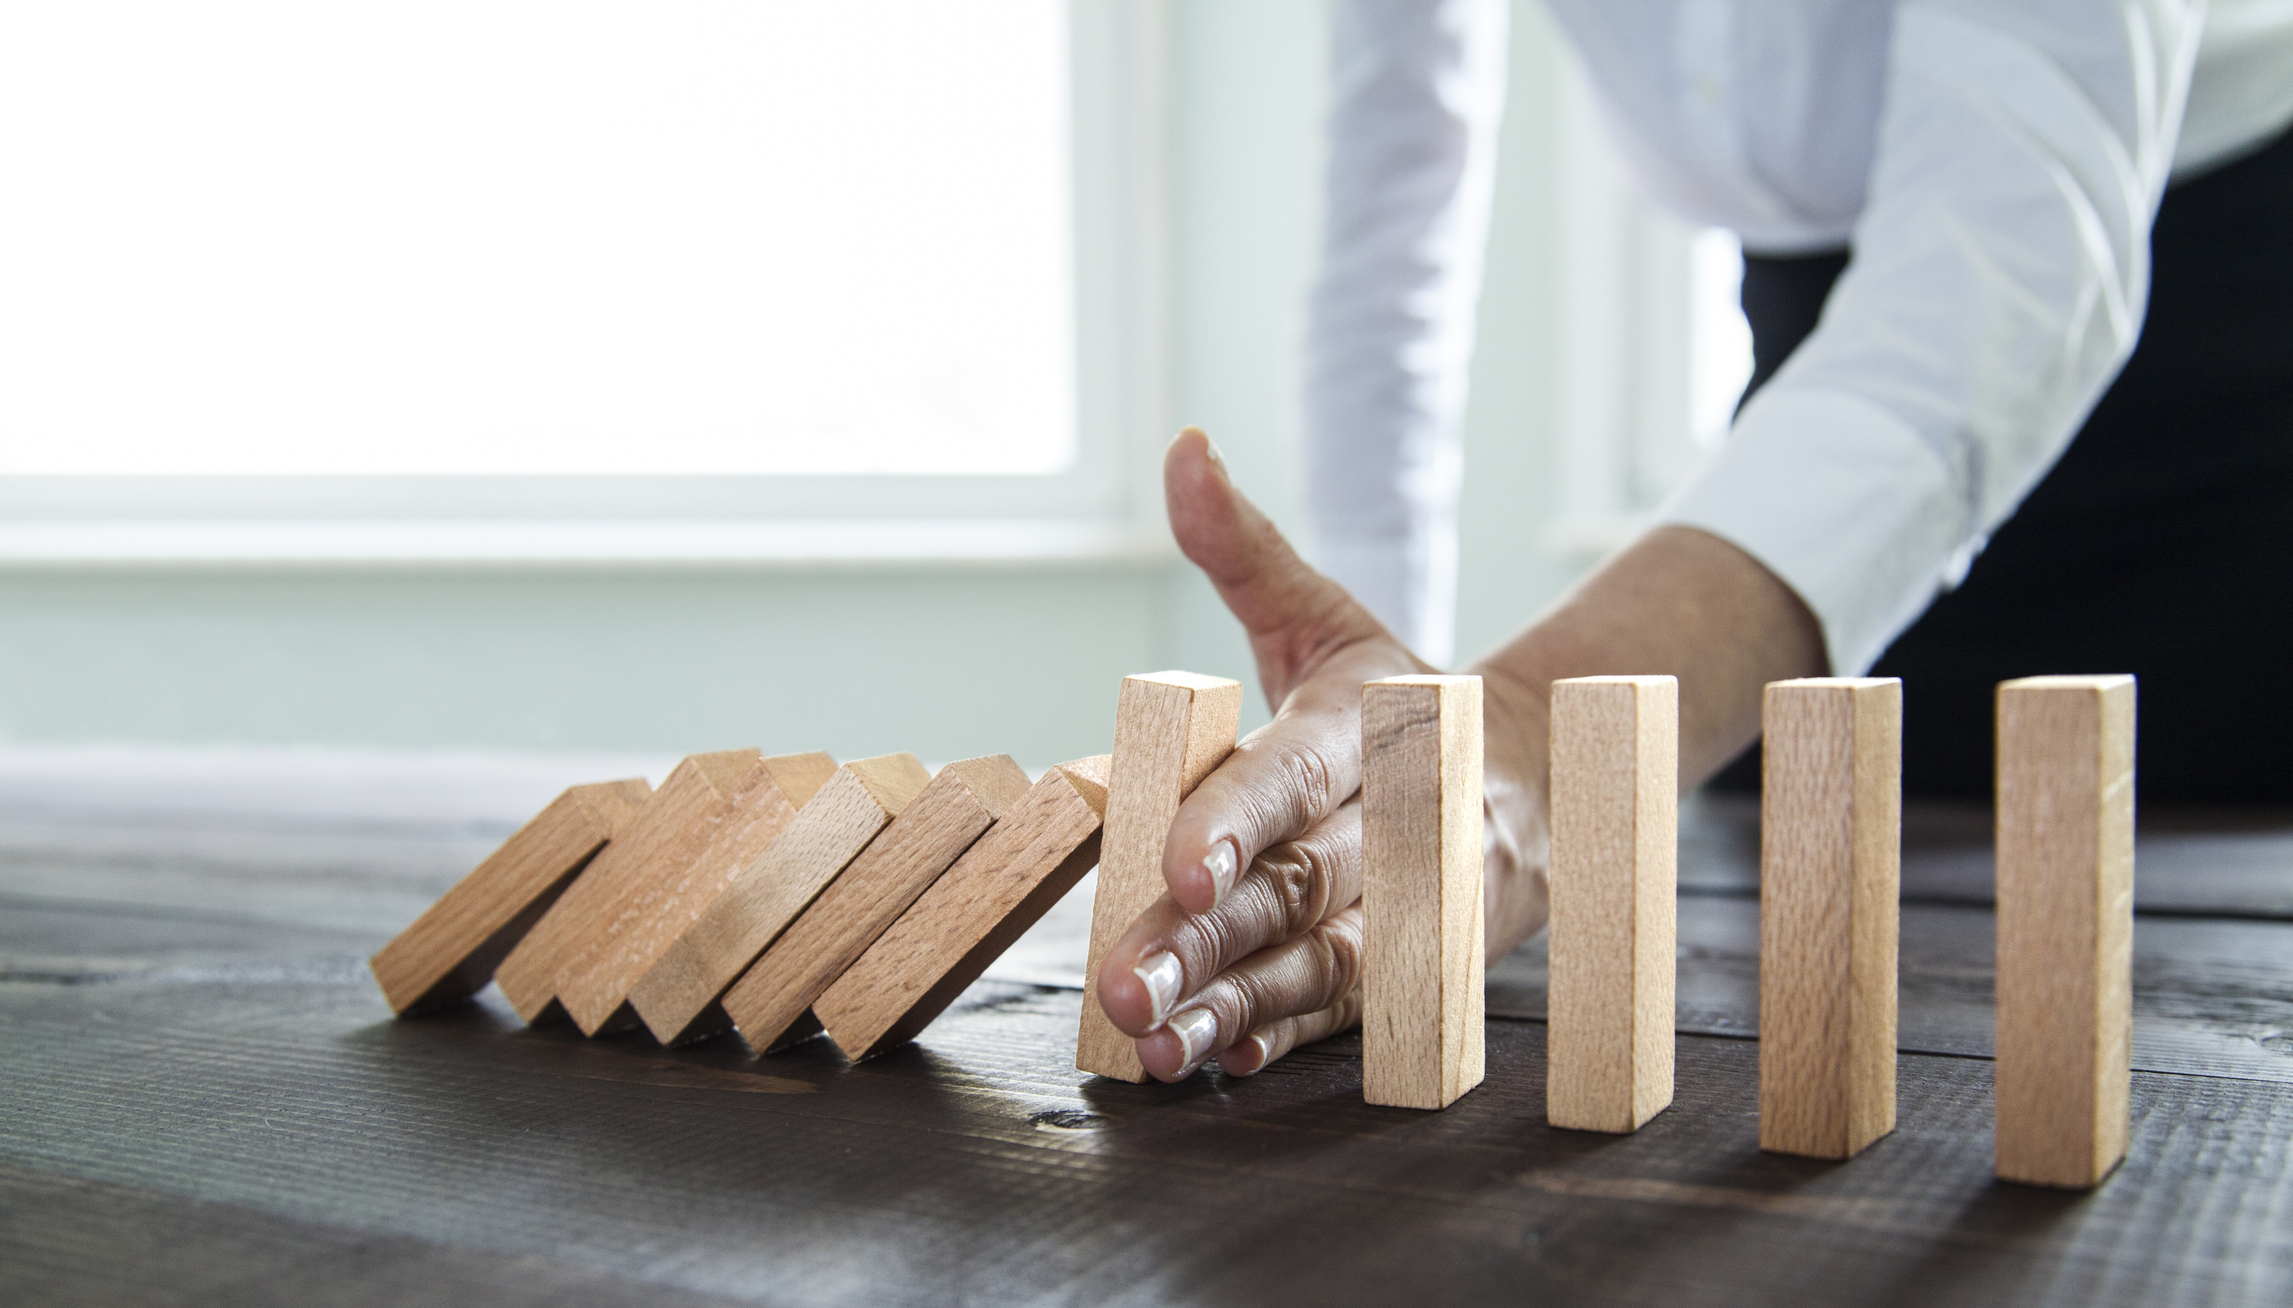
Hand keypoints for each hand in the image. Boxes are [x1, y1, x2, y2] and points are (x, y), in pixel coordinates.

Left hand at [1091, 430, 1551, 1080]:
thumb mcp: (1330, 613)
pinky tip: (1219, 1059)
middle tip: (1123, 983)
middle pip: (1298, 884)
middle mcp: (1398, 819)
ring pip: (1321, 963)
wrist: (1538, 780)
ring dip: (1236, 1005)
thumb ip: (1245, 545)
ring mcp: (1413, 904)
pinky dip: (1286, 1037)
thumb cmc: (1398, 697)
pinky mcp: (1414, 966)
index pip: (1296, 774)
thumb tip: (1181, 448)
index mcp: (1368, 724)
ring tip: (1155, 1040)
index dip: (1236, 822)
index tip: (1174, 869)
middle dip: (1209, 938)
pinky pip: (1349, 1010)